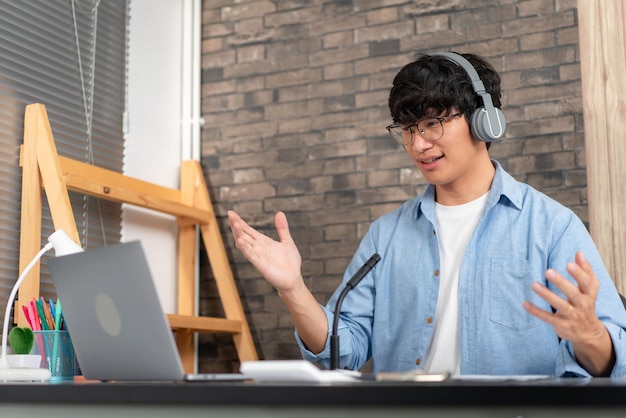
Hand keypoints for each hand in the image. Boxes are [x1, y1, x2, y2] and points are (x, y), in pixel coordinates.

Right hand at [228, 210, 302, 292]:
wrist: (294, 279)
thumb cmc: (290, 263)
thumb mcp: (287, 241)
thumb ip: (282, 228)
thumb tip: (279, 213)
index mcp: (263, 242)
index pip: (248, 230)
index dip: (240, 222)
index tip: (231, 213)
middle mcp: (258, 248)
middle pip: (243, 235)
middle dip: (236, 225)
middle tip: (229, 215)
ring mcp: (258, 256)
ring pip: (244, 244)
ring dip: (239, 234)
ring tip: (234, 224)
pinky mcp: (260, 265)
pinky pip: (251, 256)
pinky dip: (245, 248)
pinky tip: (240, 241)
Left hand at [523, 251, 614, 375]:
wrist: (588, 332)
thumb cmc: (585, 303)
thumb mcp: (589, 289)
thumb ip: (585, 270)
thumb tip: (578, 253)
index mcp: (589, 294)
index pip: (587, 283)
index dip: (579, 274)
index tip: (569, 264)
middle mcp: (582, 305)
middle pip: (573, 293)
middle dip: (561, 283)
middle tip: (548, 271)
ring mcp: (572, 316)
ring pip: (560, 305)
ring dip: (547, 295)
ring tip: (534, 285)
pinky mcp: (562, 325)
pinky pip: (548, 317)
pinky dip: (536, 311)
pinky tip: (525, 303)